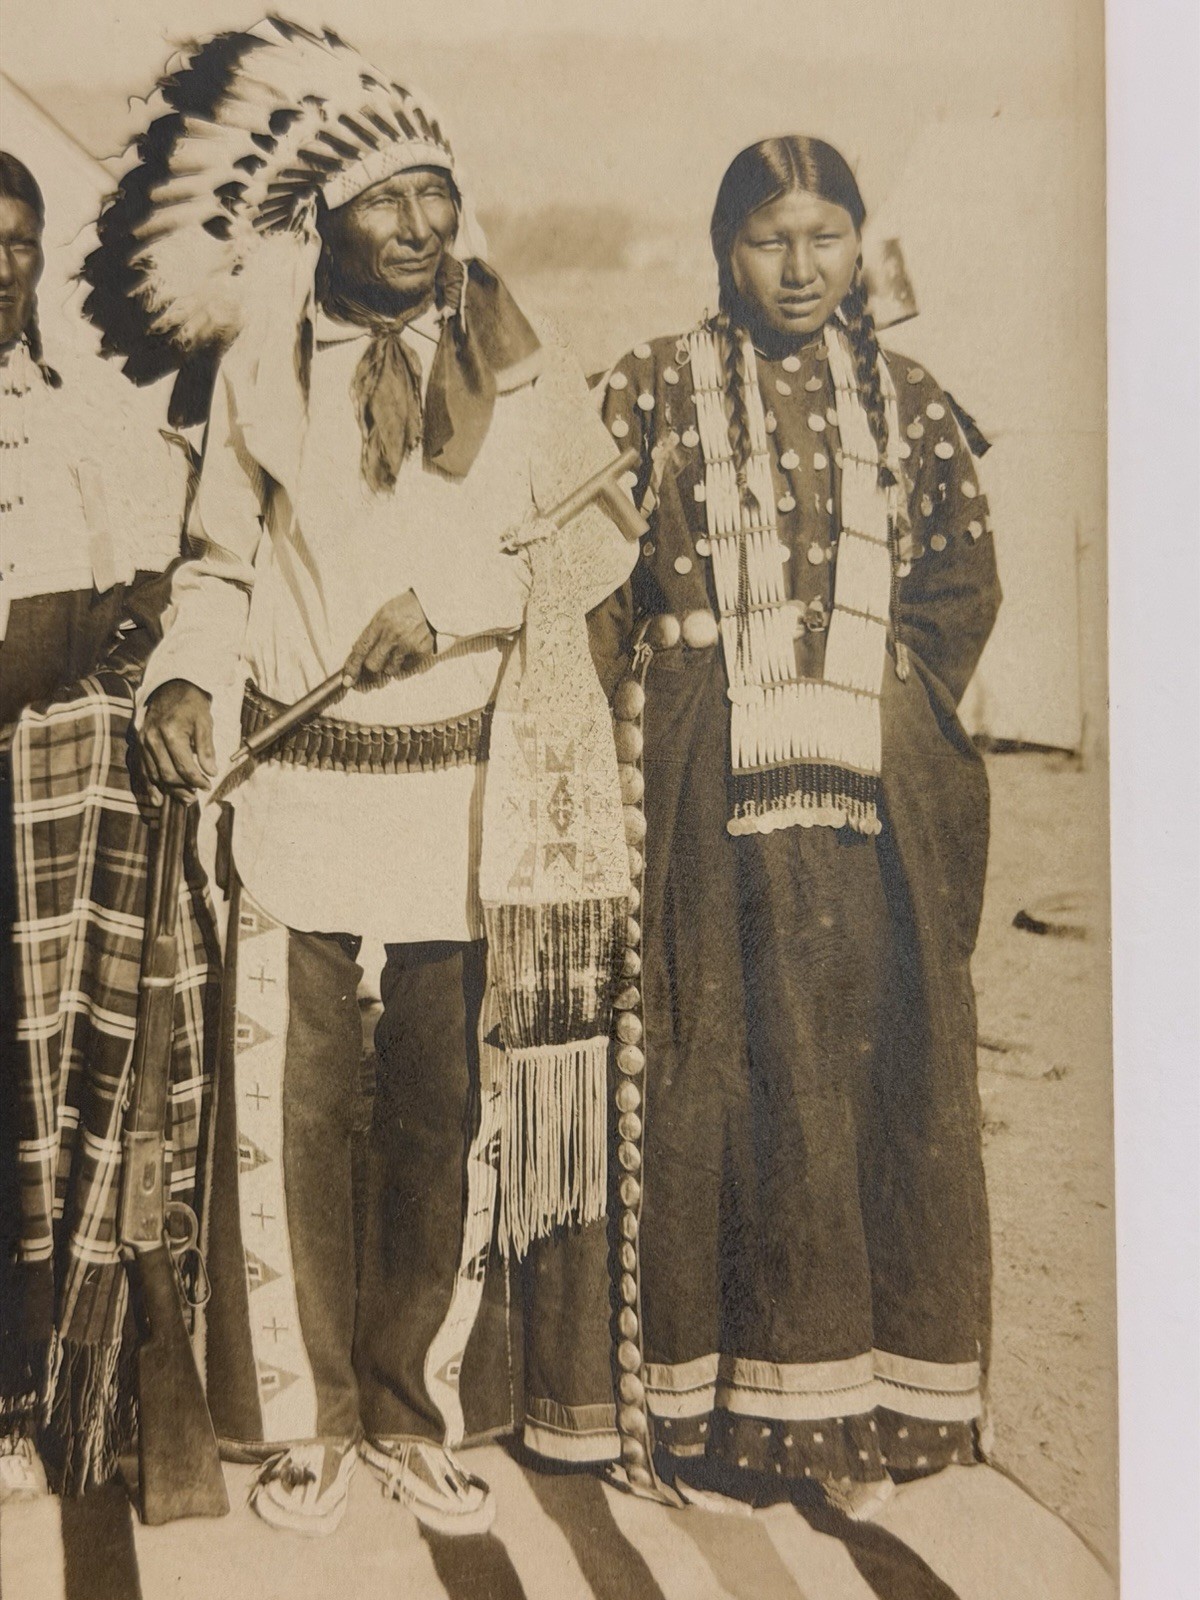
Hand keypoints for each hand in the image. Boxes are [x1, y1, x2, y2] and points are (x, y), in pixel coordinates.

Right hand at [140, 680, 215, 795]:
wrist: (170, 688)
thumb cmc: (191, 704)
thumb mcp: (205, 721)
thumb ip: (207, 747)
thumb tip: (211, 771)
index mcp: (170, 732)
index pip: (184, 767)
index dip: (197, 781)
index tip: (207, 786)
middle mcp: (152, 739)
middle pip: (167, 774)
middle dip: (183, 789)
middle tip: (196, 796)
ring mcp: (142, 743)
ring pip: (154, 775)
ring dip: (169, 790)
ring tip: (185, 799)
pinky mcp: (138, 745)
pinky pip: (142, 770)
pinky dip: (149, 786)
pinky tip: (156, 799)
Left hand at [342, 590, 434, 686]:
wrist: (432, 604)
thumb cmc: (406, 608)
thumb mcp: (384, 613)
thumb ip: (372, 632)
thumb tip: (358, 653)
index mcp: (380, 623)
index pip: (360, 649)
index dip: (352, 667)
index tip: (347, 680)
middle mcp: (392, 635)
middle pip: (373, 665)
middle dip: (371, 671)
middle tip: (373, 671)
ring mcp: (407, 644)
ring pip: (390, 669)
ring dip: (390, 666)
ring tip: (396, 653)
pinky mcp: (421, 651)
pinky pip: (407, 668)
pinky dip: (405, 664)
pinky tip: (408, 652)